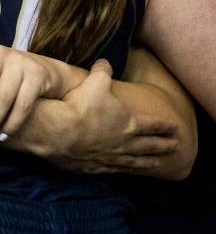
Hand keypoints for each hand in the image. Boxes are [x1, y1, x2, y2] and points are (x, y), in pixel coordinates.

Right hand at [44, 59, 178, 174]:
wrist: (59, 131)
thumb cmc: (80, 106)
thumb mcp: (95, 82)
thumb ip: (103, 71)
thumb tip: (105, 62)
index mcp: (128, 123)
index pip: (152, 124)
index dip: (164, 125)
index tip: (175, 128)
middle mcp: (124, 142)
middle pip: (149, 145)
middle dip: (163, 145)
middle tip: (175, 147)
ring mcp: (110, 157)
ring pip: (135, 161)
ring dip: (148, 162)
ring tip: (157, 163)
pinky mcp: (94, 166)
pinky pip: (115, 170)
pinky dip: (123, 171)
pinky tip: (126, 171)